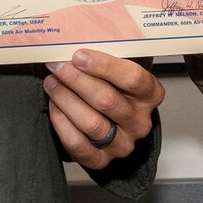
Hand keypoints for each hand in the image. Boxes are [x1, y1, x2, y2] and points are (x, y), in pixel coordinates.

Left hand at [44, 50, 164, 169]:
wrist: (114, 123)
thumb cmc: (115, 90)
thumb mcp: (119, 71)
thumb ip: (106, 60)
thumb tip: (75, 42)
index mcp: (150, 94)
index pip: (133, 78)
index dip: (104, 66)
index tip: (79, 56)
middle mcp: (140, 121)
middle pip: (107, 100)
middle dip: (76, 80)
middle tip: (57, 66)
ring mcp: (123, 143)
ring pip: (91, 123)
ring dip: (66, 100)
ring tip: (52, 83)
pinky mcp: (102, 160)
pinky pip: (78, 144)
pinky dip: (62, 123)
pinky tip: (55, 107)